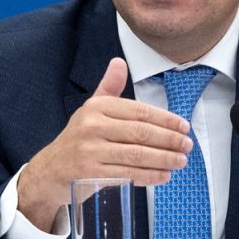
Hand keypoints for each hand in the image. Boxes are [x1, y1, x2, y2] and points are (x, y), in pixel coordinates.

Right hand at [16, 57, 192, 230]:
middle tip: (187, 145)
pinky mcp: (91, 174)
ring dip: (164, 159)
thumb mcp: (91, 108)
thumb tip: (119, 62)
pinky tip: (164, 175)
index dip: (165, 119)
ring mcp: (91, 151)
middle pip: (140, 133)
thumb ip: (109, 87)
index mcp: (97, 107)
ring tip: (181, 161)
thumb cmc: (78, 137)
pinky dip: (149, 176)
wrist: (52, 168)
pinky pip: (127, 174)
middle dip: (169, 140)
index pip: (138, 111)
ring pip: (136, 155)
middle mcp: (92, 126)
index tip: (183, 126)